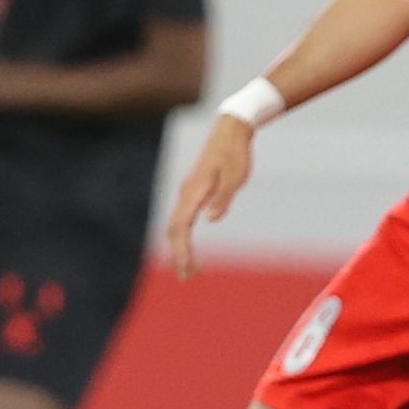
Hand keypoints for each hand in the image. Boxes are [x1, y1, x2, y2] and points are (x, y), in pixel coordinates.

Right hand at [164, 112, 256, 277]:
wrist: (230, 130)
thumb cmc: (235, 153)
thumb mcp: (235, 176)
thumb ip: (223, 198)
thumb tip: (211, 219)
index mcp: (194, 191)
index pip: (181, 227)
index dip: (182, 251)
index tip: (187, 270)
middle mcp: (186, 193)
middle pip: (174, 230)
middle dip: (179, 255)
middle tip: (187, 277)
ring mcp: (187, 192)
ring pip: (175, 225)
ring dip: (180, 247)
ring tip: (189, 268)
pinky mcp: (193, 191)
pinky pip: (181, 218)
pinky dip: (182, 236)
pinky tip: (189, 245)